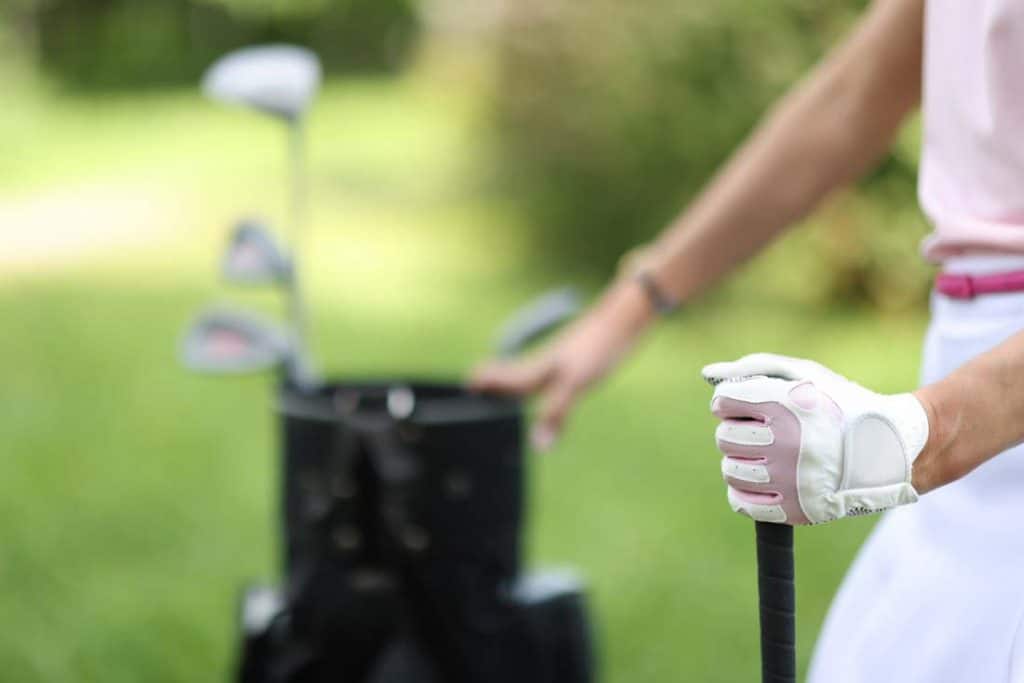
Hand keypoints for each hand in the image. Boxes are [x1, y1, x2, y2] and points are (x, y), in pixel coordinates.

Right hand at [470, 281, 654, 450]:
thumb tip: (538, 445)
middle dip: (498, 380)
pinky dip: (544, 378)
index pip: (509, 377)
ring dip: (519, 379)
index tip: (469, 380)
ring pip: (535, 371)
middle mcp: (549, 362)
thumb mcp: (576, 384)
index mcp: (542, 368)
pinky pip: (554, 370)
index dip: (489, 380)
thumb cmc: (599, 347)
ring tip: (509, 387)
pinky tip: (554, 378)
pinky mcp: (582, 356)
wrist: (626, 317)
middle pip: (517, 373)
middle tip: (479, 383)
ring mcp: (566, 358)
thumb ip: (555, 414)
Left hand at [703, 353, 928, 524]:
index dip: (730, 400)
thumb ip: (753, 368)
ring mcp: (791, 480)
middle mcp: (787, 443)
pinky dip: (743, 489)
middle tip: (761, 428)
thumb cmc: (840, 404)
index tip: (746, 402)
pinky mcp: (794, 509)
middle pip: (724, 436)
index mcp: (788, 405)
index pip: (724, 401)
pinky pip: (741, 502)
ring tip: (764, 452)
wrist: (888, 448)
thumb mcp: (804, 373)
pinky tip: (762, 475)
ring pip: (730, 469)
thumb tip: (706, 374)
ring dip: (740, 459)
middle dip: (736, 429)